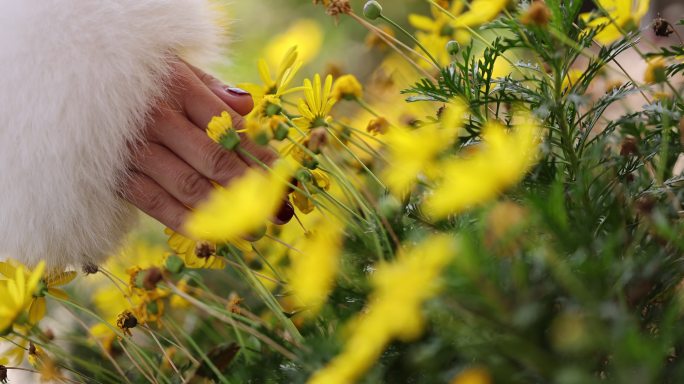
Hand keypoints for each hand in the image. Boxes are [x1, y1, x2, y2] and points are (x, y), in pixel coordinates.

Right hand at [122, 60, 290, 232]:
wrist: (75, 87)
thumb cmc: (141, 80)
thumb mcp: (177, 69)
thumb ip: (214, 90)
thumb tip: (250, 107)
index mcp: (180, 88)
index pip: (231, 128)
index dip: (261, 157)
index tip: (284, 180)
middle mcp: (159, 118)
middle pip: (216, 160)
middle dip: (252, 189)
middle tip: (278, 213)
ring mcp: (136, 148)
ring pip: (189, 186)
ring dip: (225, 211)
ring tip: (254, 229)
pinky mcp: (117, 174)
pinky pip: (154, 202)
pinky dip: (183, 221)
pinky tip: (209, 235)